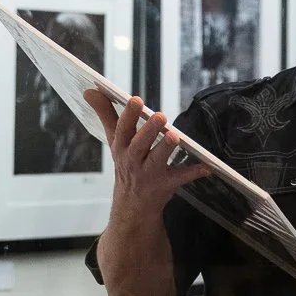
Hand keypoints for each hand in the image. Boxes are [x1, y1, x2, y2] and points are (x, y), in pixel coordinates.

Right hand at [83, 92, 209, 217]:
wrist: (132, 206)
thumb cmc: (126, 164)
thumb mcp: (114, 141)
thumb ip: (105, 114)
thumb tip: (89, 90)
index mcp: (121, 147)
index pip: (122, 129)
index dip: (128, 115)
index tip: (135, 100)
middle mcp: (133, 161)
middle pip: (139, 145)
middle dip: (148, 131)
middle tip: (160, 116)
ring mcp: (149, 174)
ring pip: (157, 161)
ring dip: (166, 148)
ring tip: (175, 136)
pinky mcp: (165, 185)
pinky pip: (180, 178)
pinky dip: (193, 172)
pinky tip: (206, 166)